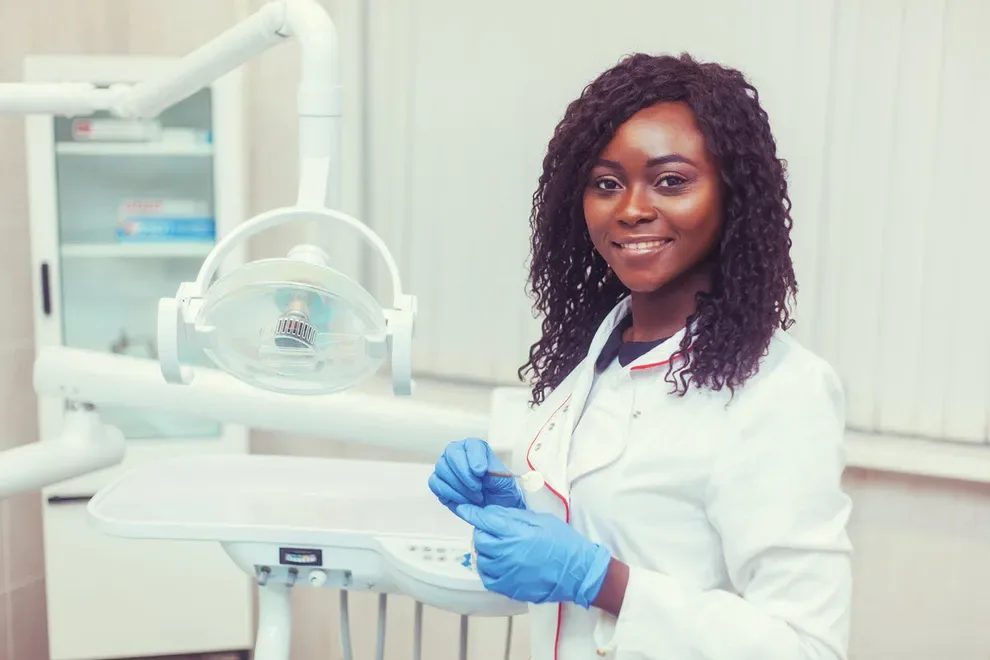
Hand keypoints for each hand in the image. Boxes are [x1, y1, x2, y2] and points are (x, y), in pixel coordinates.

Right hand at [428, 438, 524, 512]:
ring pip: (442, 468)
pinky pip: (435, 484)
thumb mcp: (504, 479)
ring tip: (475, 496)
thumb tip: (476, 470)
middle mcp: (457, 454)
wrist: (494, 506)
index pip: (470, 445)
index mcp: (475, 447)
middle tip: (477, 488)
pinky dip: (450, 493)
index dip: (474, 458)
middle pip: (451, 453)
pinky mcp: (438, 483)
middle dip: (464, 473)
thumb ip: (493, 471)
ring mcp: (445, 468)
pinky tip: (464, 500)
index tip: (481, 472)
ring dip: (459, 485)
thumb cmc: (499, 489)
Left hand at [455, 503, 611, 608]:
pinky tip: (497, 563)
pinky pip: (487, 577)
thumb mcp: (541, 520)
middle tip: (493, 529)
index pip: (486, 520)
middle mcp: (508, 554)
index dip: (472, 513)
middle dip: (483, 531)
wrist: (578, 572)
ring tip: (497, 546)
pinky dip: (487, 568)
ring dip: (485, 550)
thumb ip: (514, 516)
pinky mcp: (509, 588)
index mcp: (517, 533)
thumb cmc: (563, 543)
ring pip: (481, 558)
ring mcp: (507, 573)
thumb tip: (494, 512)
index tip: (464, 509)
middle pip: (480, 539)